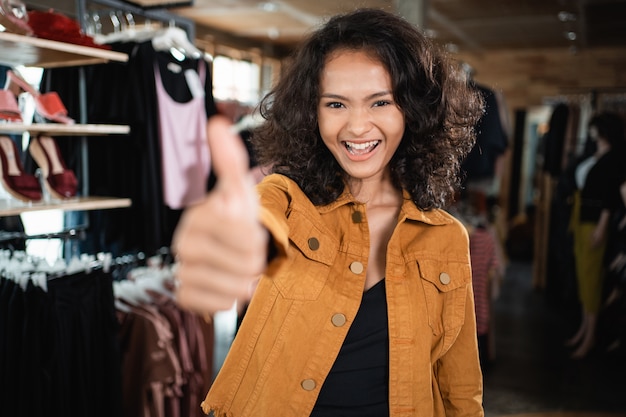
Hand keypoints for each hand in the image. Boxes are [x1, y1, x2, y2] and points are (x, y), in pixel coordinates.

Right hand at [172, 115, 268, 314]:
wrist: (226, 251)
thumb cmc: (235, 219)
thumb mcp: (239, 190)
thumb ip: (230, 160)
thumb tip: (218, 124)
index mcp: (198, 216)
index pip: (245, 234)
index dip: (257, 235)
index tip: (246, 229)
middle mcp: (184, 244)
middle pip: (246, 263)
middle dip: (255, 258)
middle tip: (245, 251)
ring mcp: (182, 272)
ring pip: (237, 287)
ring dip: (246, 280)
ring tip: (236, 267)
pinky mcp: (185, 297)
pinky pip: (223, 305)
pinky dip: (232, 297)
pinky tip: (225, 283)